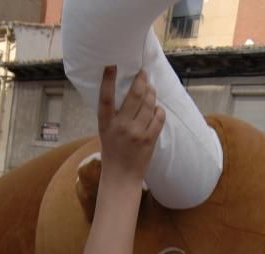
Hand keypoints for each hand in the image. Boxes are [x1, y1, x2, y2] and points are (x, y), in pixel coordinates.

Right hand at [97, 65, 165, 183]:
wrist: (121, 177)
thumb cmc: (113, 153)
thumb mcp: (106, 133)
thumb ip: (113, 116)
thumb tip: (129, 95)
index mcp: (105, 123)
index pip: (105, 97)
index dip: (107, 80)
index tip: (111, 65)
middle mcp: (120, 126)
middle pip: (134, 96)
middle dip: (141, 80)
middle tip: (143, 73)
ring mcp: (136, 133)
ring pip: (149, 104)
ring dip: (152, 94)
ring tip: (151, 89)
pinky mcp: (149, 140)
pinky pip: (158, 118)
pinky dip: (159, 111)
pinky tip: (157, 110)